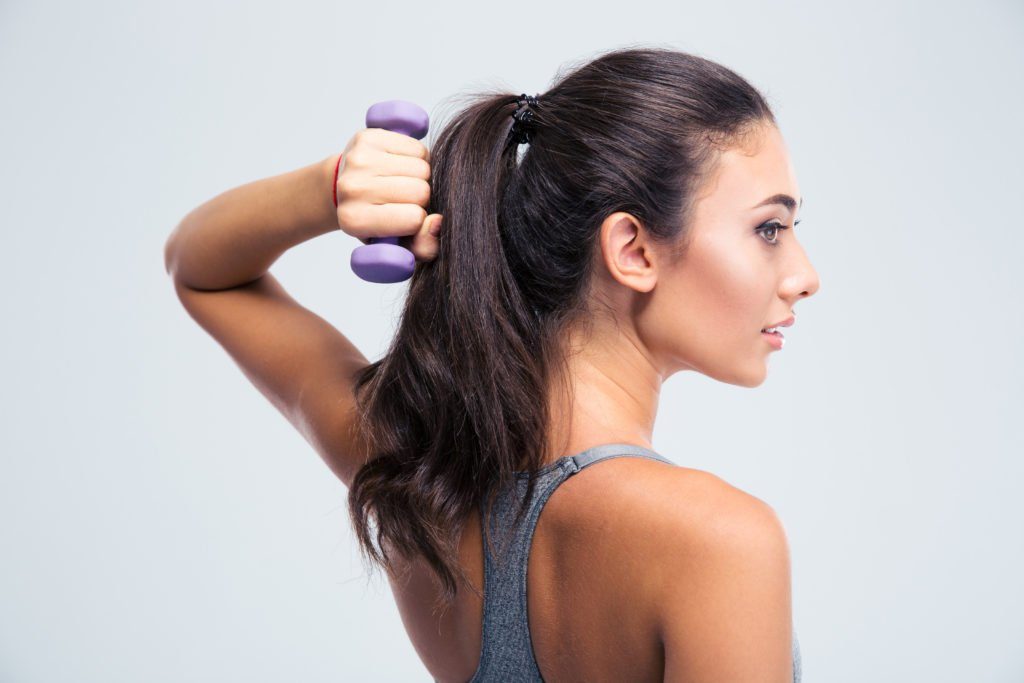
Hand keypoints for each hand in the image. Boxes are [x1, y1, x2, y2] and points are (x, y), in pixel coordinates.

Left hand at [333, 128, 442, 262]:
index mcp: (355, 220)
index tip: (404, 220)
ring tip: (402, 183)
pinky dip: (416, 158)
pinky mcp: (367, 137)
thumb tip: (437, 222)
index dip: (418, 220)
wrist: (342, 188)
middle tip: (404, 200)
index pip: (414, 218)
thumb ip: (424, 247)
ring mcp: (358, 159)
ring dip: (421, 176)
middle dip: (422, 197)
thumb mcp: (398, 246)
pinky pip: (417, 147)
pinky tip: (400, 166)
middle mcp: (352, 188)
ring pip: (422, 166)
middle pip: (421, 190)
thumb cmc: (376, 220)